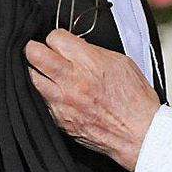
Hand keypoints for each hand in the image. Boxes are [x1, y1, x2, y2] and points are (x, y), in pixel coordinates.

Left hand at [25, 29, 159, 170]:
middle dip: (37, 49)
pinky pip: (43, 101)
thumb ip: (94, 52)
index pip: (54, 37)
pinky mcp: (59, 119)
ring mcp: (62, 101)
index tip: (61, 44)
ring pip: (32, 78)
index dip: (58, 38)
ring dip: (40, 73)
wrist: (139, 133)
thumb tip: (76, 47)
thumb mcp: (122, 63)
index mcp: (90, 63)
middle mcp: (72, 81)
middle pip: (34, 54)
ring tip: (51, 75)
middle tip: (43, 53)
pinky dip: (49, 95)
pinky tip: (63, 96)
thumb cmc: (135, 101)